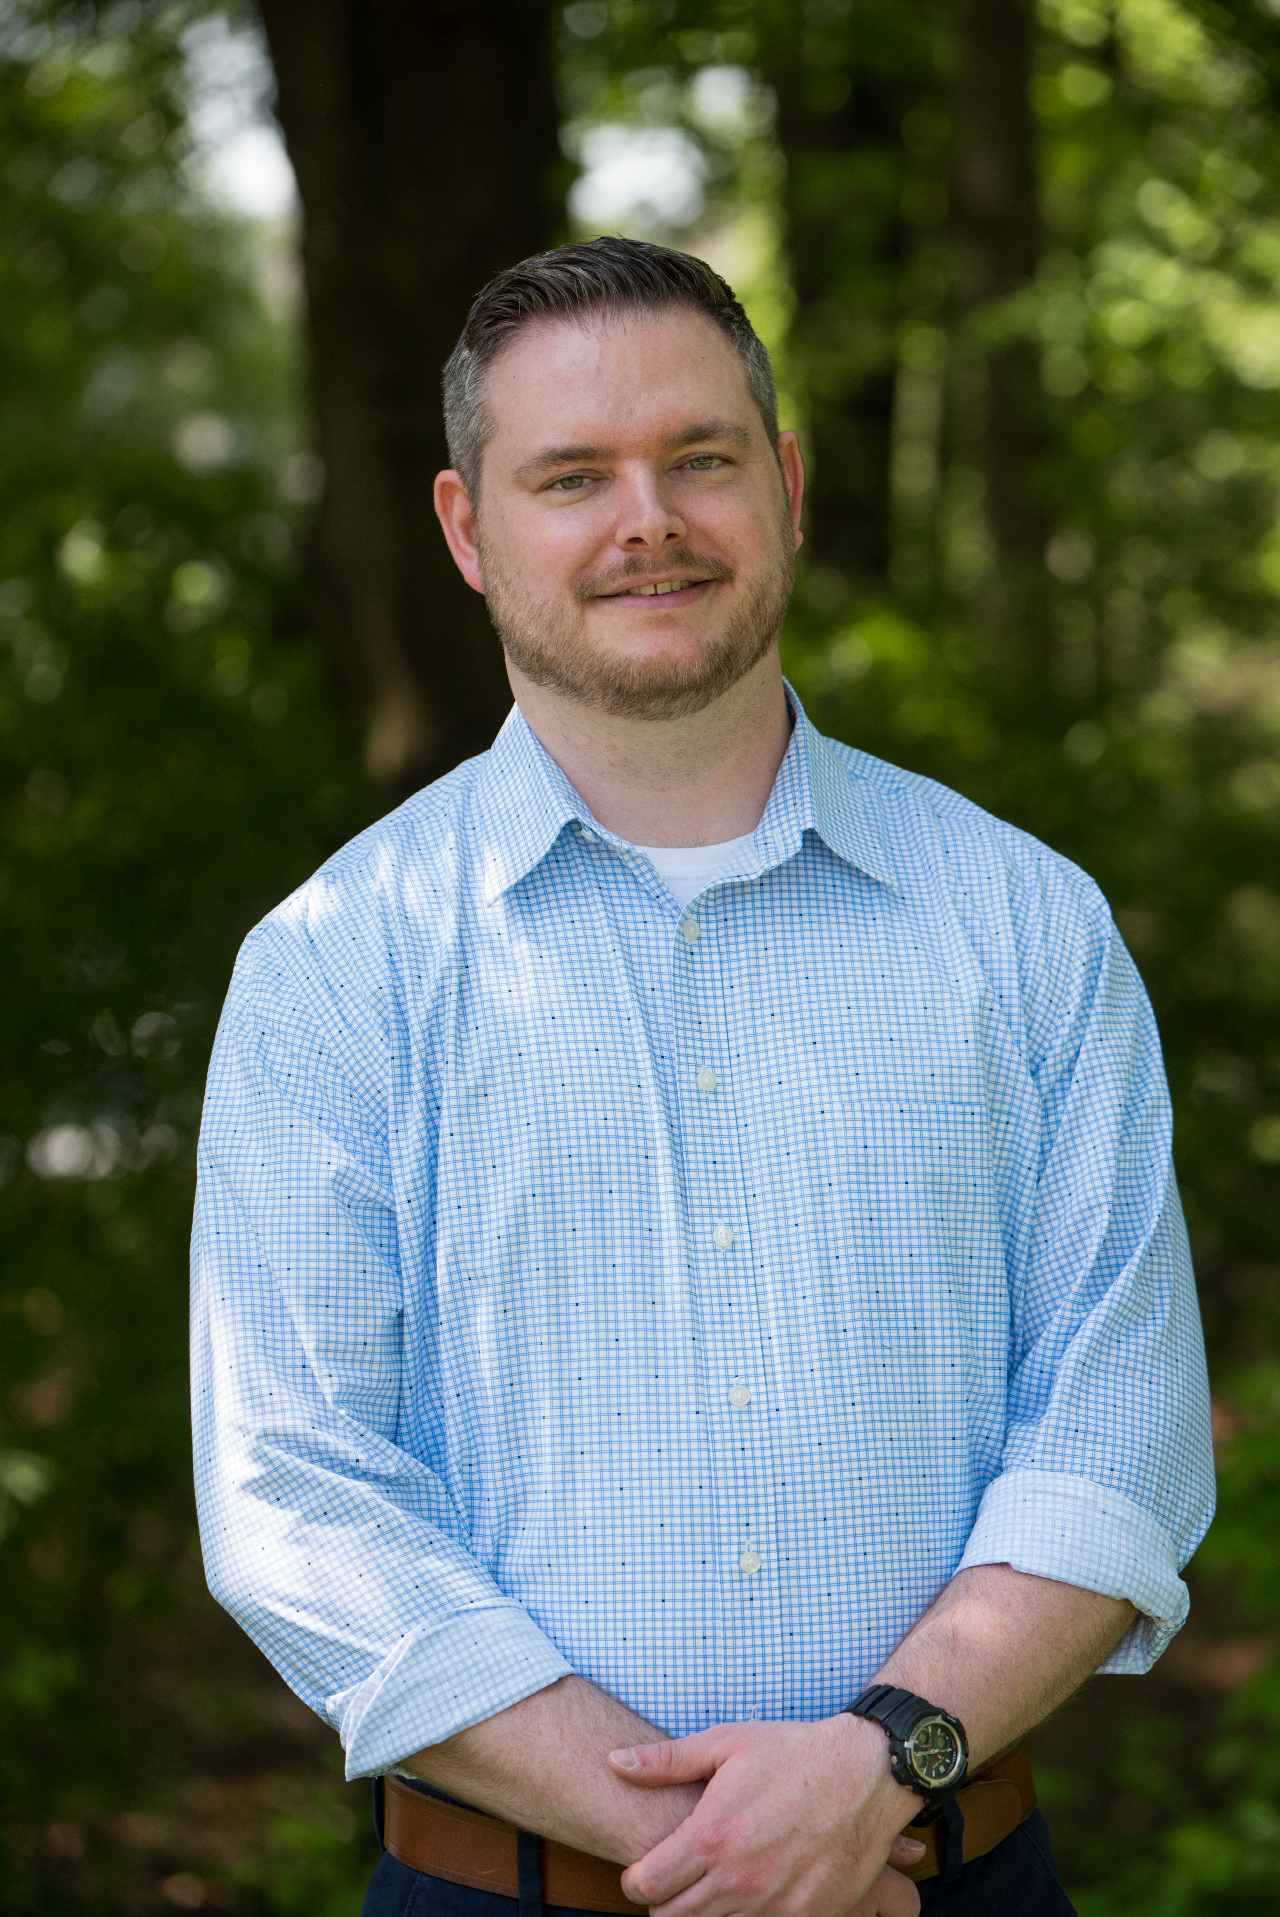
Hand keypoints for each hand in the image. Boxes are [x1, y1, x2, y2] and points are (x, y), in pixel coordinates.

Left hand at [608, 1713, 923, 1916]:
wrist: (867, 1773)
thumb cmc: (793, 1753)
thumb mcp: (726, 1743)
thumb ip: (665, 1761)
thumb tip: (614, 1761)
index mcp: (712, 1837)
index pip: (646, 1886)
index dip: (635, 1879)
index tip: (643, 1869)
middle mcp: (738, 1880)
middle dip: (665, 1900)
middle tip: (675, 1878)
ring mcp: (774, 1906)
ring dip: (704, 1912)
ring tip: (713, 1882)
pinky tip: (752, 1893)